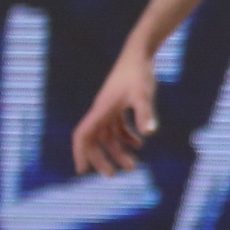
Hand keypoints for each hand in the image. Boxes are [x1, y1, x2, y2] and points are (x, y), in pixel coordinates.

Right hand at [72, 46, 158, 174]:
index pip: (83, 134)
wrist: (140, 53)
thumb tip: (149, 132)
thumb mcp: (143, 94)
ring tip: (133, 166)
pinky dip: (127, 136)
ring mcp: (110, 106)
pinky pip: (118, 125)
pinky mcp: (120, 103)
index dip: (80, 152)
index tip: (82, 170)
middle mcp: (102, 109)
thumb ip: (145, 113)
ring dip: (118, 151)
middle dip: (102, 158)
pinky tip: (140, 143)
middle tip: (112, 176)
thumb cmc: (139, 72)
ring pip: (109, 135)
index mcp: (101, 109)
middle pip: (95, 140)